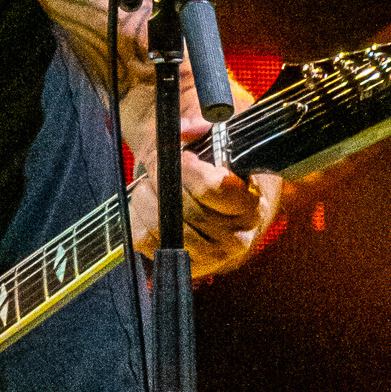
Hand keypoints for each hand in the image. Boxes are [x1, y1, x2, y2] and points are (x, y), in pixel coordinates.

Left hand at [128, 111, 280, 278]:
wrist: (214, 194)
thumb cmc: (217, 164)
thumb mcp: (217, 138)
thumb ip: (203, 127)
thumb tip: (186, 129)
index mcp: (252, 205)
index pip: (212, 187)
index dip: (188, 168)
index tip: (182, 155)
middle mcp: (237, 237)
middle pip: (181, 206)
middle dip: (163, 178)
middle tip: (160, 164)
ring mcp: (210, 256)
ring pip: (160, 224)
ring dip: (147, 196)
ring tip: (153, 183)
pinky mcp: (182, 264)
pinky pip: (145, 240)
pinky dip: (138, 218)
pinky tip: (149, 204)